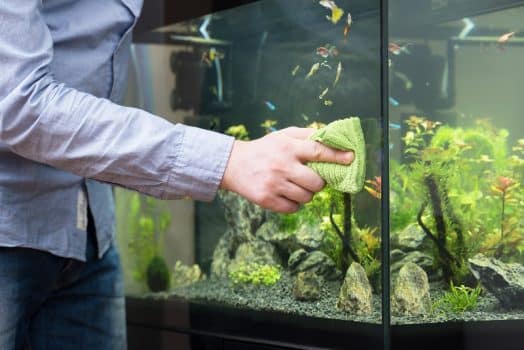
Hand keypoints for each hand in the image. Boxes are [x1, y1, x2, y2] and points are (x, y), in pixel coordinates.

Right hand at [220, 127, 353, 212]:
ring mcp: (274, 184)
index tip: (351, 158)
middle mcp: (282, 165)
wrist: (233, 165)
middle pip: (316, 182)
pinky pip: (293, 209)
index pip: (318, 151)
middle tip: (309, 178)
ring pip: (306, 198)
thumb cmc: (264, 149)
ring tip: (294, 185)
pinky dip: (294, 204)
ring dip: (305, 194)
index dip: (337, 156)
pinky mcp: (266, 199)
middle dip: (317, 183)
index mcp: (288, 147)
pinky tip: (286, 195)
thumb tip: (332, 138)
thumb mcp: (283, 135)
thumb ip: (306, 135)